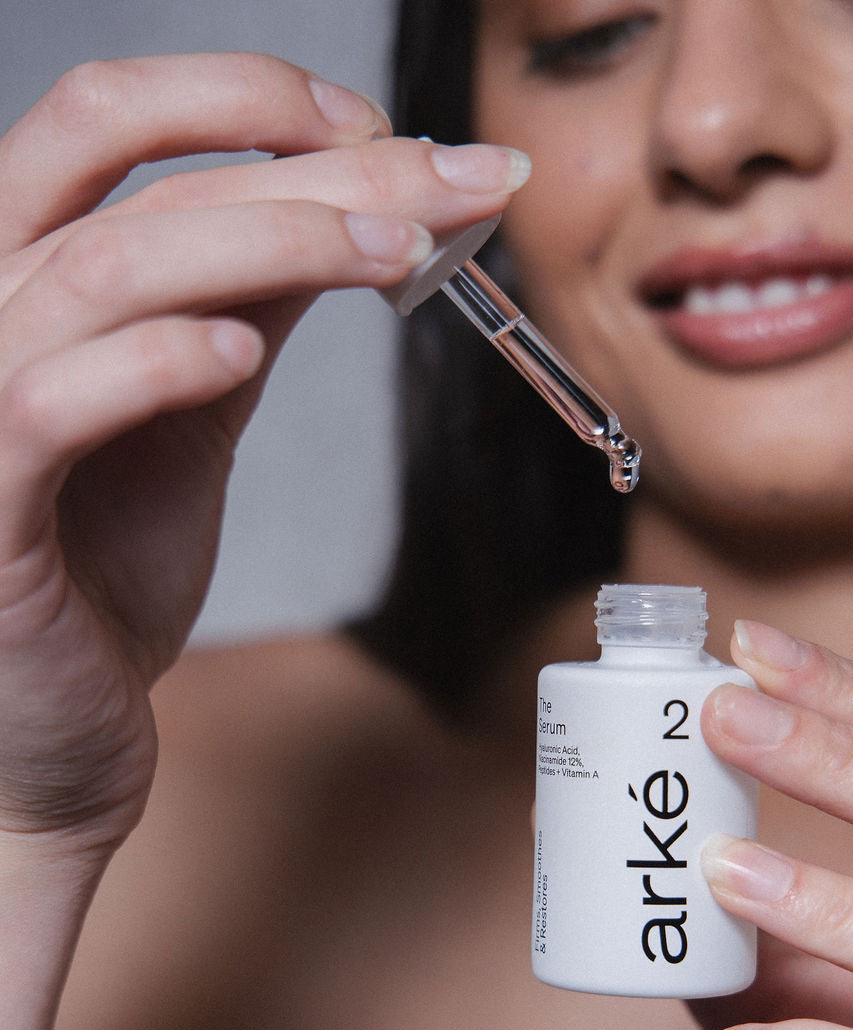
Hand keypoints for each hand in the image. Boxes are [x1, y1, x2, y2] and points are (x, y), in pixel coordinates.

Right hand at [0, 53, 528, 856]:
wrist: (58, 737)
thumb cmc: (103, 581)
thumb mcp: (188, 416)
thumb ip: (242, 309)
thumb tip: (355, 207)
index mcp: (21, 278)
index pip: (108, 126)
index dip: (243, 99)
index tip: (384, 133)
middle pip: (111, 164)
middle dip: (295, 155)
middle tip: (442, 181)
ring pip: (105, 268)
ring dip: (272, 243)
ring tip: (397, 255)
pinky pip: (50, 402)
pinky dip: (156, 363)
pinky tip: (244, 354)